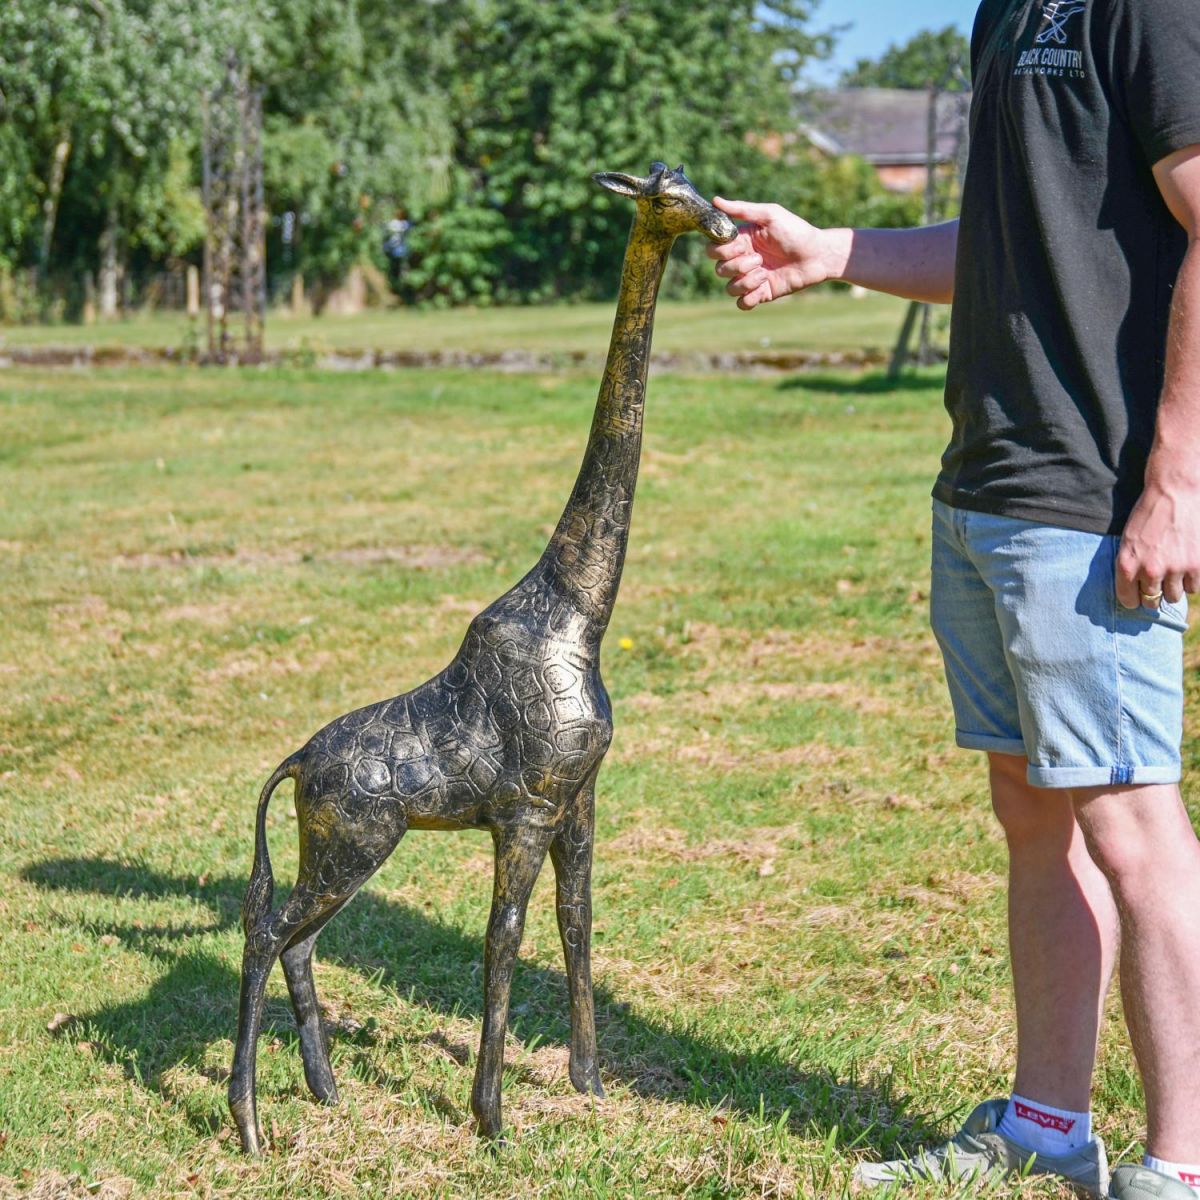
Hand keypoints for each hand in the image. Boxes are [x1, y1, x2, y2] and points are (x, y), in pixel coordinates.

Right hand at [705, 198, 842, 309]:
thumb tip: (715, 200)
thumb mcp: (770, 215)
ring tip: (765, 273)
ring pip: (729, 288)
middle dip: (738, 266)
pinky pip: (742, 303)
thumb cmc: (796, 231)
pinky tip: (764, 286)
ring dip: (746, 282)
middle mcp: (742, 260)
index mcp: (741, 241)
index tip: (743, 246)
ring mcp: (751, 279)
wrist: (818, 255)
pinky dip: (749, 298)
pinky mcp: (761, 294)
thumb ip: (742, 209)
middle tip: (759, 259)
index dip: (723, 251)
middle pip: (719, 270)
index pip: (713, 250)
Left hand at [1115, 461, 1199, 608]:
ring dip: (1175, 587)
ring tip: (1175, 569)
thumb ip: (1131, 566)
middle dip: (1155, 595)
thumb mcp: (1128, 541)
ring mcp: (1175, 569)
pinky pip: (1195, 587)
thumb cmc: (1148, 515)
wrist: (1174, 492)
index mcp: (1127, 565)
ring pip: (1175, 596)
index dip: (1134, 600)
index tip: (1139, 596)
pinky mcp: (1197, 565)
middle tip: (1159, 583)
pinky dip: (1192, 580)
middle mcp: (1150, 571)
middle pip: (1152, 602)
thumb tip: (1136, 591)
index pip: (1128, 601)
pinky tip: (1188, 564)